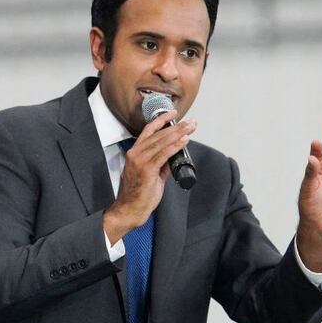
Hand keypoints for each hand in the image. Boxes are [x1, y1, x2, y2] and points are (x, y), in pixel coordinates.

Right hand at [103, 111, 195, 243]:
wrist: (130, 209)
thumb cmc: (139, 195)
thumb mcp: (152, 175)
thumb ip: (162, 164)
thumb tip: (174, 156)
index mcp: (135, 153)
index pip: (148, 131)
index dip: (161, 120)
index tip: (172, 113)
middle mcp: (135, 153)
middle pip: (158, 134)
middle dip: (176, 127)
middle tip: (190, 122)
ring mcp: (140, 161)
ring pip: (162, 142)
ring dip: (179, 133)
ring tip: (191, 127)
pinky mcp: (146, 169)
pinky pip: (164, 154)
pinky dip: (175, 146)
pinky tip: (184, 141)